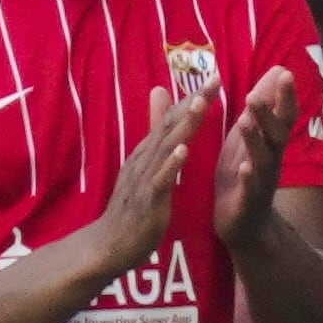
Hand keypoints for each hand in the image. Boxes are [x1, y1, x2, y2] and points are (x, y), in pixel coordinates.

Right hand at [92, 84, 212, 277]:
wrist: (109, 245)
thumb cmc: (131, 209)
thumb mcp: (143, 172)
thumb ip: (154, 144)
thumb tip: (163, 123)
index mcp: (147, 153)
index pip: (172, 119)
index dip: (192, 98)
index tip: (214, 78)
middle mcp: (144, 160)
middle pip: (171, 125)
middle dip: (193, 102)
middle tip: (214, 80)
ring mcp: (144, 179)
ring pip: (166, 147)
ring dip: (183, 125)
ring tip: (200, 104)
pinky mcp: (147, 201)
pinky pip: (160, 180)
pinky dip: (171, 164)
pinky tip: (183, 151)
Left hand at [216, 67, 299, 247]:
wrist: (245, 226)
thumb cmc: (244, 175)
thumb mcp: (251, 137)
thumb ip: (262, 108)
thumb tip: (278, 70)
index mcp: (270, 145)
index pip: (283, 117)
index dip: (286, 97)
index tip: (284, 72)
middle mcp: (271, 161)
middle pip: (277, 135)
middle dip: (268, 114)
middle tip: (254, 94)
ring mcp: (261, 183)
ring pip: (263, 160)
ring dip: (255, 140)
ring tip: (245, 121)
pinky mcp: (247, 204)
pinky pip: (251, 191)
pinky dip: (249, 179)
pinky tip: (245, 169)